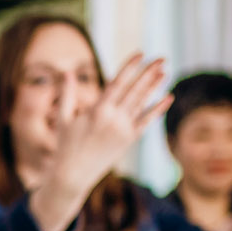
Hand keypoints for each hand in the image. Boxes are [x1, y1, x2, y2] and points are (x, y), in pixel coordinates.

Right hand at [27, 52, 170, 230]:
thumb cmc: (65, 146)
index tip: (140, 54)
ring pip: (142, 103)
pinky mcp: (128, 141)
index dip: (130, 67)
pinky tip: (168, 97)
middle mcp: (113, 119)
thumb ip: (67, 94)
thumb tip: (68, 72)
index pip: (117, 83)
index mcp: (96, 111)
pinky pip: (146, 122)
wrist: (73, 176)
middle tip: (162, 58)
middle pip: (135, 90)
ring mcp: (123, 131)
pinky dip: (157, 109)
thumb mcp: (63, 118)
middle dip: (149, 72)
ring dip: (154, 86)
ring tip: (165, 71)